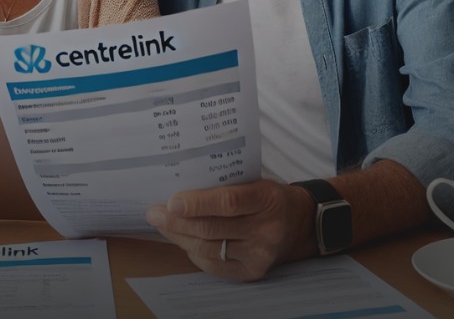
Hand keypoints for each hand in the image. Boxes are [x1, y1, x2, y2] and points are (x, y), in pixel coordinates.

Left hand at [146, 179, 314, 280]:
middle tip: (155, 213)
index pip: (227, 202)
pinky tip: (184, 242)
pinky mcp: (253, 272)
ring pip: (209, 249)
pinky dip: (194, 254)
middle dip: (177, 222)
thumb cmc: (268, 198)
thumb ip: (223, 185)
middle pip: (212, 228)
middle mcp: (266, 229)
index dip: (196, 203)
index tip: (171, 202)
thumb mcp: (254, 181)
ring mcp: (260, 254)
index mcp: (267, 199)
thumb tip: (180, 192)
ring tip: (163, 226)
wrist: (298, 223)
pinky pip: (215, 266)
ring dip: (180, 237)